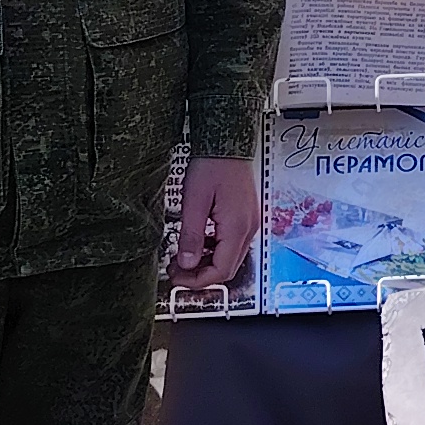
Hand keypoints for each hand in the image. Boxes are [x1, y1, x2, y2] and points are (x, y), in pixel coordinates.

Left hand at [173, 155, 256, 288]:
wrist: (227, 143)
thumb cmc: (212, 166)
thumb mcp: (194, 202)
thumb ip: (191, 236)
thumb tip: (187, 265)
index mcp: (237, 227)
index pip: (221, 270)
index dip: (197, 281)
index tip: (176, 278)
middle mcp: (248, 228)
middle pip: (227, 268)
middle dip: (201, 274)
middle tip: (176, 270)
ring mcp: (249, 223)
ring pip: (229, 257)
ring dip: (206, 263)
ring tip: (182, 257)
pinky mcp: (244, 217)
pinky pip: (230, 243)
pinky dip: (213, 250)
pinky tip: (196, 242)